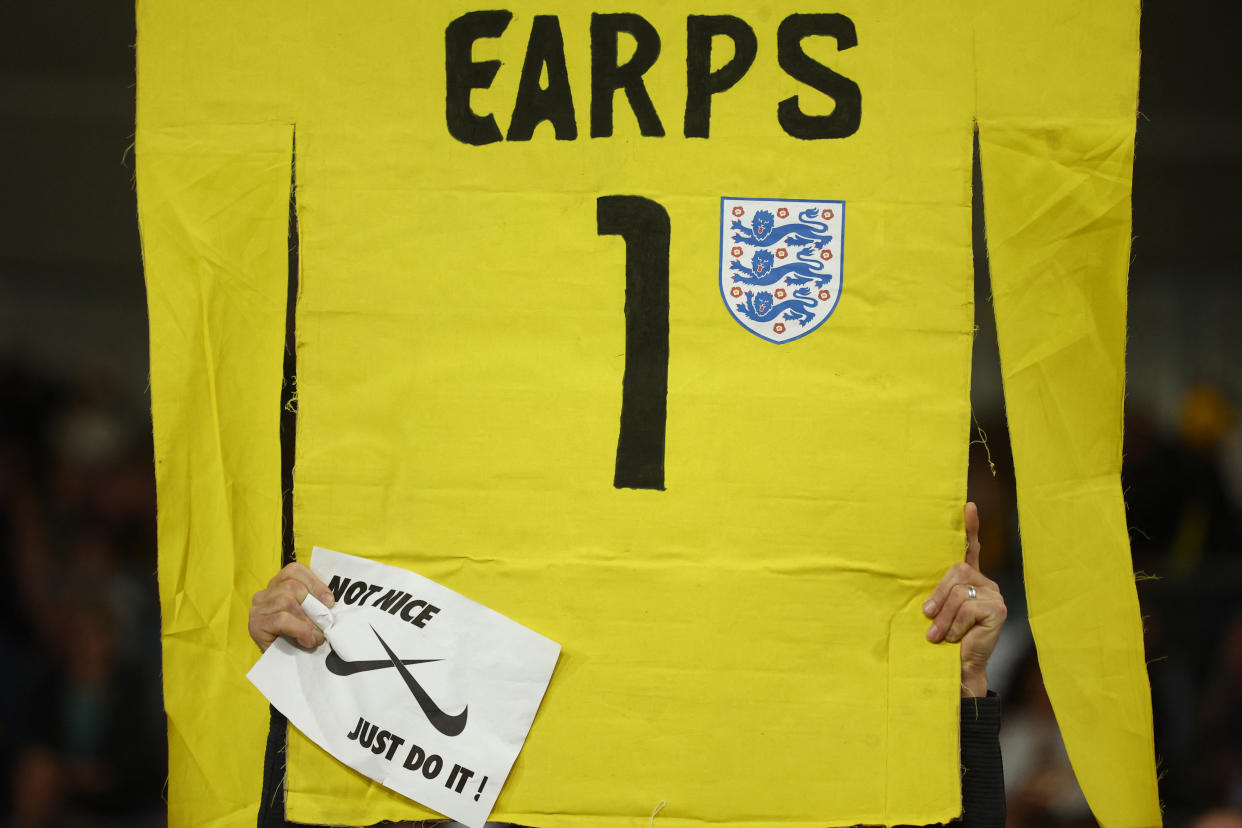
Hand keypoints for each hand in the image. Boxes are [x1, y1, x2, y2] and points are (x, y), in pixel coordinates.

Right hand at [248, 562, 335, 650]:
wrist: (281, 666)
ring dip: (308, 621)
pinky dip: (299, 629)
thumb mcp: (308, 615)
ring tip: (317, 636)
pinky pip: (281, 619)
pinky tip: (307, 640)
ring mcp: (257, 609)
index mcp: (278, 585)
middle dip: (314, 605)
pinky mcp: (255, 625)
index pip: (294, 570)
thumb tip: (332, 601)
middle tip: (325, 624)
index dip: (315, 584)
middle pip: (292, 586)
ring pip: (287, 601)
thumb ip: (315, 603)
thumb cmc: (297, 638)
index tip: (329, 602)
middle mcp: (264, 594)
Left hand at [922, 502, 1006, 697]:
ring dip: (944, 617)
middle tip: (927, 616)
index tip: (968, 505)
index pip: (971, 548)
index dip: (970, 528)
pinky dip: (955, 625)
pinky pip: (967, 607)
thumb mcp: (936, 612)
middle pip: (956, 571)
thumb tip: (923, 591)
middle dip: (938, 595)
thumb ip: (936, 594)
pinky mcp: (998, 609)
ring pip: (960, 591)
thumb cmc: (943, 639)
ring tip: (939, 635)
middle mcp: (985, 582)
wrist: (957, 669)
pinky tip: (956, 638)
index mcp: (970, 580)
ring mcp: (994, 595)